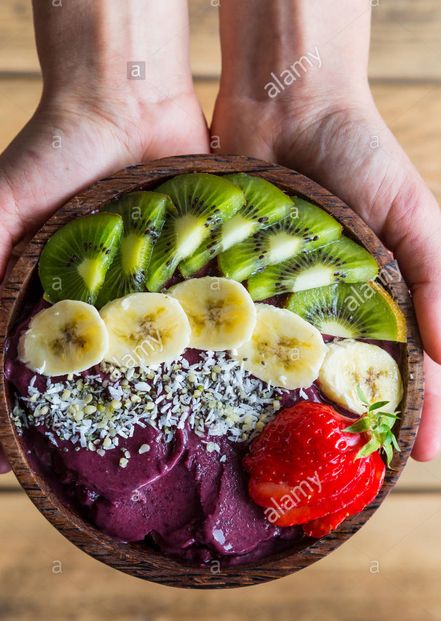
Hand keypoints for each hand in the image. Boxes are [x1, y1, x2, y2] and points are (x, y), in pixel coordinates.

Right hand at [0, 0, 208, 472]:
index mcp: (36, 301)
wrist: (127, 101)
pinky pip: (188, 332)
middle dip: (72, 431)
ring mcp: (137, 302)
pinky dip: (195, 366)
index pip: (9, 372)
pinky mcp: (183, 285)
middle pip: (77, 383)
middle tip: (81, 479)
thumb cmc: (49, 152)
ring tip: (150, 459)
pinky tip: (207, 401)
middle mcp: (86, 310)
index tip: (2, 468)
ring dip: (142, 411)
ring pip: (138, 369)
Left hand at [212, 89, 440, 460]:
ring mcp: (290, 300)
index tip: (423, 458)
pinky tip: (242, 401)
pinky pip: (247, 334)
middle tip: (357, 471)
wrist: (285, 105)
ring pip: (298, 368)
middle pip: (353, 376)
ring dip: (303, 408)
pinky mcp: (245, 286)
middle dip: (360, 422)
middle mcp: (338, 306)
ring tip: (302, 454)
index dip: (425, 411)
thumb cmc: (359, 153)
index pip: (415, 365)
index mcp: (387, 294)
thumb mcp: (411, 210)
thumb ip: (439, 276)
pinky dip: (248, 367)